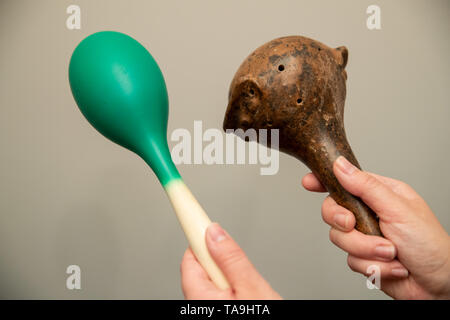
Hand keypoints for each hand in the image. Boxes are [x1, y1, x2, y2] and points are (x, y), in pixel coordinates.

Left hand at [180, 223, 281, 299]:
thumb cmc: (259, 317)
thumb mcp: (252, 287)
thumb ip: (232, 258)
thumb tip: (216, 232)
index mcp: (199, 295)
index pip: (190, 255)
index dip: (202, 237)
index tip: (202, 218)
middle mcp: (197, 302)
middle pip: (201, 267)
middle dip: (221, 261)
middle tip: (241, 270)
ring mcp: (205, 306)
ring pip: (211, 279)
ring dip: (228, 275)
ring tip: (248, 289)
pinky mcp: (214, 309)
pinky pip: (217, 291)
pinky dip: (230, 287)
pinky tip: (246, 296)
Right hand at [302, 156, 449, 298]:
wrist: (438, 285)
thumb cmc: (430, 245)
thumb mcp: (399, 209)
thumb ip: (367, 187)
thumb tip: (341, 165)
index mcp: (380, 195)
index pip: (346, 182)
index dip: (324, 181)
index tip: (308, 182)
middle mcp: (370, 213)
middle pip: (333, 211)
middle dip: (345, 224)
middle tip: (353, 225)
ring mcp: (365, 236)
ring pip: (340, 239)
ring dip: (367, 250)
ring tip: (391, 253)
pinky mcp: (364, 258)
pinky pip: (351, 260)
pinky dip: (373, 266)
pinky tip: (393, 266)